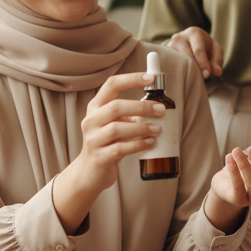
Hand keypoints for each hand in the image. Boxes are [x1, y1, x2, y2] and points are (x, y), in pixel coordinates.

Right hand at [52, 71, 162, 231]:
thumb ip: (129, 113)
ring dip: (141, 127)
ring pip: (117, 128)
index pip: (112, 84)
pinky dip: (138, 144)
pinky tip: (150, 143)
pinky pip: (120, 148)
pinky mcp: (99, 157)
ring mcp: (93, 139)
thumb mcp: (113, 123)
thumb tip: (158, 105)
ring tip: (158, 129)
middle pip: (116, 106)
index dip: (132, 79)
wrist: (89, 172)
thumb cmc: (106, 144)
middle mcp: (91, 120)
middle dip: (141, 106)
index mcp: (96, 107)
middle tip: (161, 109)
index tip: (151, 78)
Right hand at [165, 27, 222, 79]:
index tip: (207, 76)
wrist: (191, 42)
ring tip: (192, 79)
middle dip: (195, 69)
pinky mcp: (164, 54)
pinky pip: (170, 64)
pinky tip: (182, 78)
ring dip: (185, 71)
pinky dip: (177, 72)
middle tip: (201, 79)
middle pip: (186, 56)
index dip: (203, 64)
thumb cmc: (205, 47)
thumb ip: (217, 61)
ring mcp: (169, 45)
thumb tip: (217, 72)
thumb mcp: (215, 51)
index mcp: (194, 33)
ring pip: (176, 61)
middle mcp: (179, 37)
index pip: (198, 50)